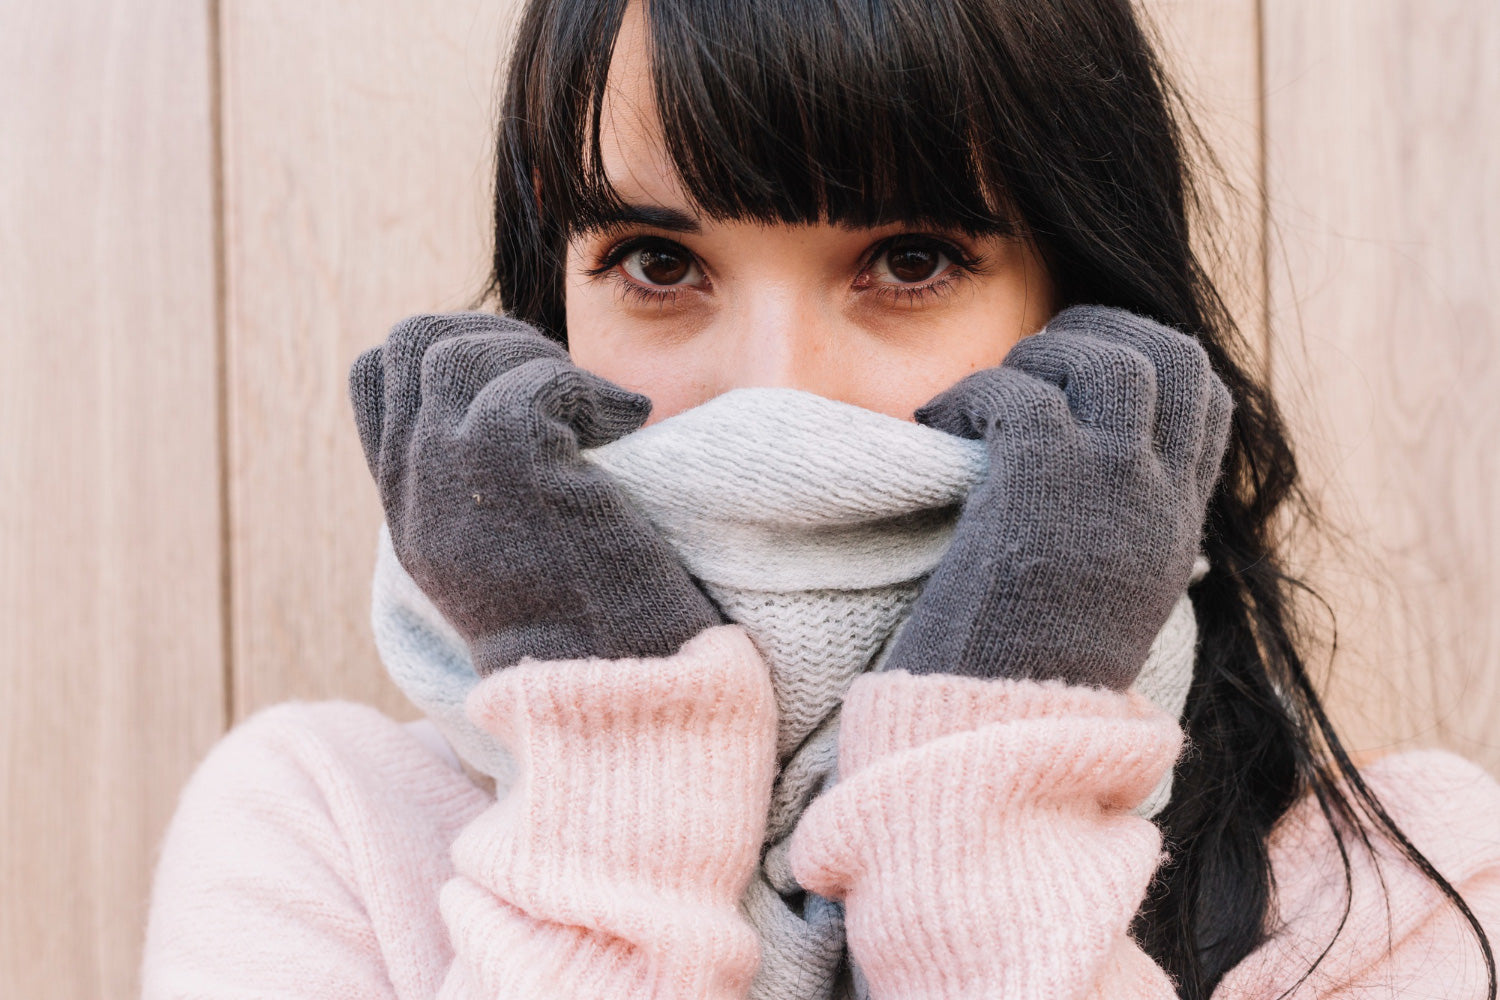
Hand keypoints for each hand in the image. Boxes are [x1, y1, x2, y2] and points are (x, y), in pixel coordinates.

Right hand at [348, 311, 722, 674]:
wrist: (617, 699)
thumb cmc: (598, 628)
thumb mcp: (515, 548)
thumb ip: (489, 483)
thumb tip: (524, 399)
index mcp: (411, 509)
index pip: (379, 374)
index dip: (451, 347)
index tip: (527, 384)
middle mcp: (414, 494)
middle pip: (409, 342)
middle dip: (494, 335)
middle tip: (561, 382)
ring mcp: (450, 483)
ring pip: (461, 351)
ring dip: (543, 361)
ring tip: (600, 411)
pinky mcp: (509, 476)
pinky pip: (531, 380)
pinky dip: (590, 388)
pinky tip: (630, 423)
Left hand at [884, 304, 1233, 689]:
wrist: (998, 734)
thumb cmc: (1021, 669)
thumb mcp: (1100, 594)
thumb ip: (1110, 525)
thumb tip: (1077, 462)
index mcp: (1173, 526)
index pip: (1207, 396)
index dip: (1149, 355)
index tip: (1082, 369)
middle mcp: (1155, 502)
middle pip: (1171, 354)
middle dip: (1098, 331)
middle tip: (1034, 360)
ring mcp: (1107, 491)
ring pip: (1106, 359)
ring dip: (1038, 357)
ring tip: (987, 400)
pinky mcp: (1039, 490)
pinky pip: (1016, 393)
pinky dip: (968, 395)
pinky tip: (937, 428)